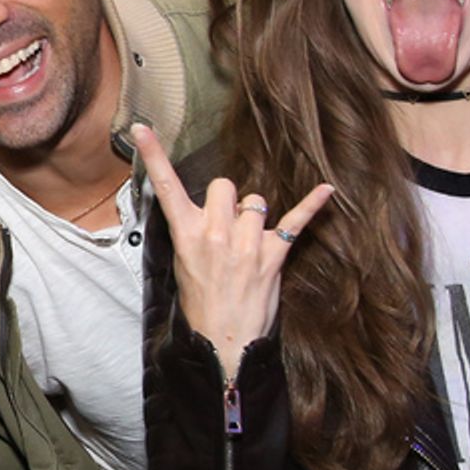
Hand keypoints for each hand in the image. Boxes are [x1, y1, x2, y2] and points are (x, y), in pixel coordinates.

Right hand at [134, 124, 333, 378]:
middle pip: (225, 186)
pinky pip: (296, 220)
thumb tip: (205, 213)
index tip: (143, 127)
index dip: (154, 155)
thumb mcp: (185, 267)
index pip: (167, 188)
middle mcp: (215, 233)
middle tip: (228, 227)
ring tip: (250, 243)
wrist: (224, 342)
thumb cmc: (203, 307)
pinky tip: (327, 189)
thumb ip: (194, 233)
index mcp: (187, 235)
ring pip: (255, 201)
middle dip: (228, 200)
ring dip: (255, 216)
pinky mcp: (273, 254)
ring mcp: (246, 243)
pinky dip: (313, 205)